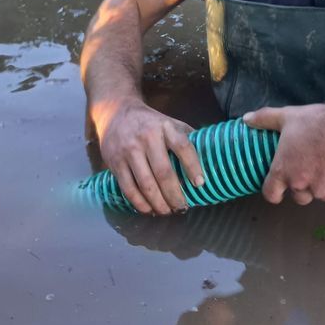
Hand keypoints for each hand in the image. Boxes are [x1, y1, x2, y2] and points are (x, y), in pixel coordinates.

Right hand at [92, 96, 204, 214]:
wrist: (116, 113)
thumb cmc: (150, 123)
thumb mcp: (170, 123)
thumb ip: (186, 138)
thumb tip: (208, 158)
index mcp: (165, 127)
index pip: (182, 146)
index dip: (193, 167)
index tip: (200, 184)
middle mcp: (147, 138)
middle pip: (164, 172)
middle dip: (175, 195)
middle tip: (183, 207)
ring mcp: (129, 151)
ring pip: (146, 184)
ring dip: (159, 203)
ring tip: (168, 211)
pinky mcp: (115, 163)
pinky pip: (128, 189)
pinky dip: (140, 204)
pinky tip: (150, 210)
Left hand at [243, 102, 324, 205]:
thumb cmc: (317, 122)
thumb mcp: (287, 117)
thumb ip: (265, 119)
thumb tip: (246, 119)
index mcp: (284, 170)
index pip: (271, 194)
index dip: (274, 191)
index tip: (278, 187)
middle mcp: (301, 185)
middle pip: (298, 196)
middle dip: (301, 186)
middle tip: (309, 166)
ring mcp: (323, 191)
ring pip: (319, 194)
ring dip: (321, 185)